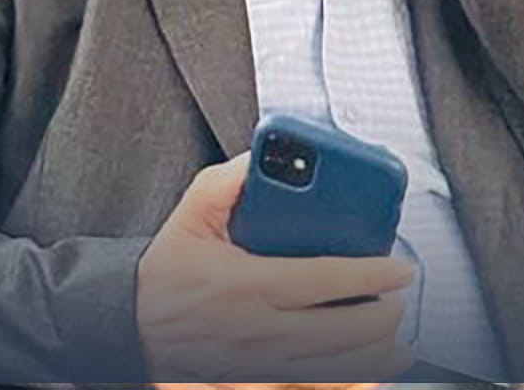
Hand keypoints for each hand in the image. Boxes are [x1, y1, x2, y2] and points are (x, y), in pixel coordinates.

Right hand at [136, 155, 413, 383]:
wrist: (124, 322)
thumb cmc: (168, 268)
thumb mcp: (192, 213)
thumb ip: (230, 181)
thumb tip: (266, 156)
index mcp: (245, 283)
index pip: (321, 281)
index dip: (368, 276)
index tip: (400, 270)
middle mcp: (252, 329)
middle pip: (335, 333)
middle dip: (379, 319)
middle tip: (398, 301)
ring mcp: (251, 365)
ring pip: (326, 370)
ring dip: (370, 358)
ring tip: (396, 342)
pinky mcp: (245, 383)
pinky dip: (339, 384)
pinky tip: (366, 376)